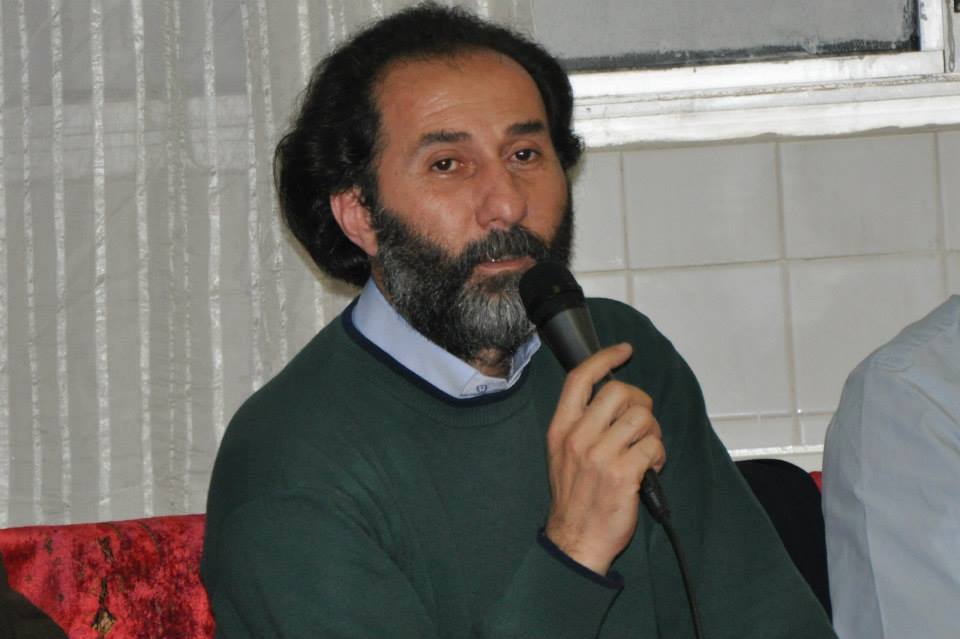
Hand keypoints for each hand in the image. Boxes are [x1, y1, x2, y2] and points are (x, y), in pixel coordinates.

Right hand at [544, 343, 665, 574]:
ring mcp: (600, 455)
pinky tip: (650, 468)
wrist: (575, 539)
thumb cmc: (574, 497)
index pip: (580, 378)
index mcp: (561, 428)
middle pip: (619, 391)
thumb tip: (613, 397)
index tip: (624, 351)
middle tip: (641, 422)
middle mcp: (578, 437)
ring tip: (645, 451)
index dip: (605, 358)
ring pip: (642, 418)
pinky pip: (653, 446)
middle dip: (640, 402)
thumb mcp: (562, 453)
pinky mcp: (623, 474)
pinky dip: (659, 455)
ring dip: (652, 432)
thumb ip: (581, 423)